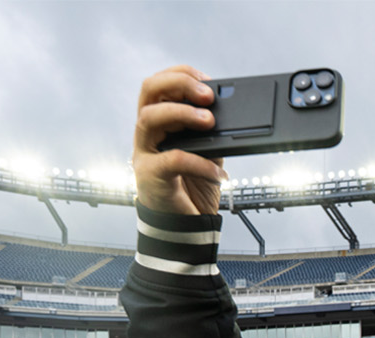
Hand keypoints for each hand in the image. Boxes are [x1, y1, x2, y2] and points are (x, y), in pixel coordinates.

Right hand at [133, 65, 224, 215]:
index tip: (209, 81)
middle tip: (208, 95)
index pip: (159, 84)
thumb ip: (212, 132)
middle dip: (179, 84)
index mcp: (159, 122)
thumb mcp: (209, 152)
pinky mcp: (150, 176)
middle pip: (148, 90)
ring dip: (182, 113)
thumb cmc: (194, 186)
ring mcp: (144, 153)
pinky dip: (200, 162)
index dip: (182, 75)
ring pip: (150, 117)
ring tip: (210, 121)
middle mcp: (146, 133)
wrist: (185, 225)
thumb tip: (231, 112)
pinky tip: (219, 171)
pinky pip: (172, 159)